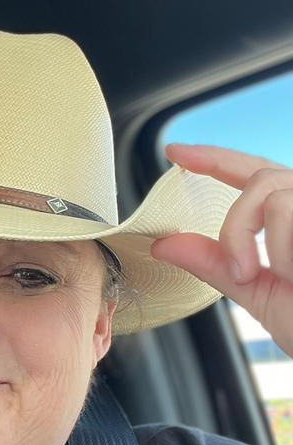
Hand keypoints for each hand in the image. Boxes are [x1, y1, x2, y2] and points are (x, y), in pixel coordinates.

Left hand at [151, 144, 292, 357]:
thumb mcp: (257, 291)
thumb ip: (214, 263)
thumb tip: (163, 244)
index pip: (252, 173)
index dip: (214, 158)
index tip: (175, 153)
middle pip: (261, 180)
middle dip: (236, 227)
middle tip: (242, 271)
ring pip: (274, 194)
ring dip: (263, 242)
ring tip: (286, 278)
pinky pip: (290, 208)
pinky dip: (285, 249)